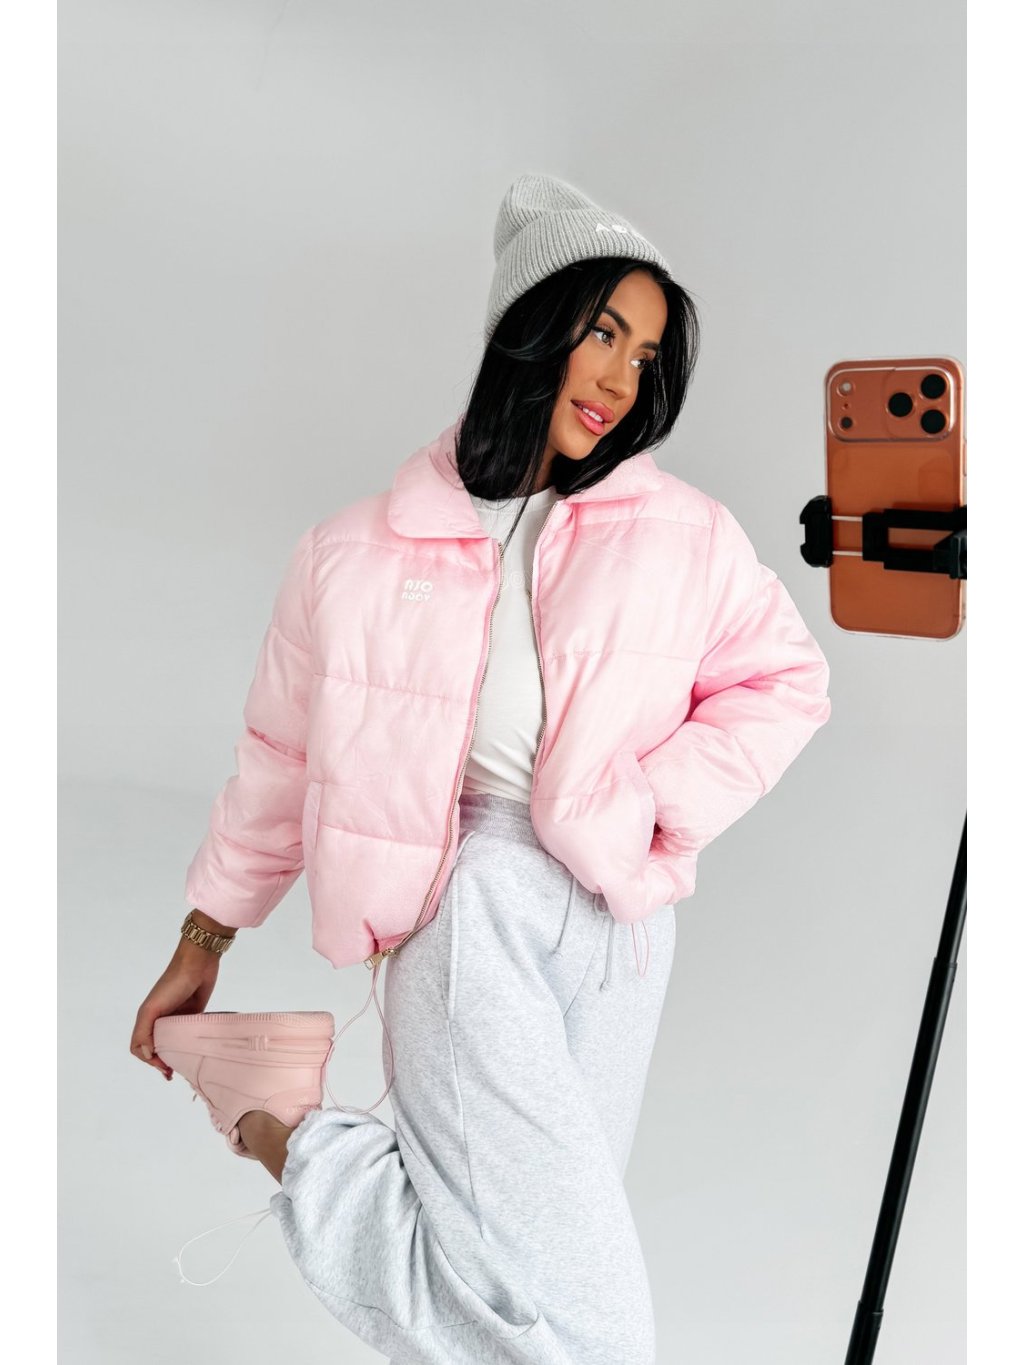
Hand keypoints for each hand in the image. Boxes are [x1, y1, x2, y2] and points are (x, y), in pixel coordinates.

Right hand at [130, 936, 223, 1079]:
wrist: (198, 964)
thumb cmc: (173, 984)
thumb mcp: (153, 1008)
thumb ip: (144, 1032)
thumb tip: (148, 1055)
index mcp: (147, 1019)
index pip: (140, 1048)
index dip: (148, 1060)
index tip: (163, 1066)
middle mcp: (160, 1021)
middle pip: (155, 1048)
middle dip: (161, 1062)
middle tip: (172, 1073)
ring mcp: (177, 1020)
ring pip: (172, 1044)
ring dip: (175, 1057)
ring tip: (182, 1068)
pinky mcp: (193, 1017)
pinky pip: (188, 1036)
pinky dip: (189, 1047)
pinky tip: (194, 1054)